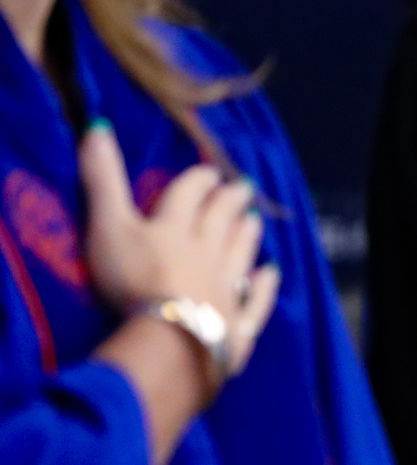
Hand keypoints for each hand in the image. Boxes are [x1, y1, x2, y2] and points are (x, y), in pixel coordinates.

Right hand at [80, 128, 280, 445]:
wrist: (172, 337)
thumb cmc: (135, 279)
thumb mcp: (108, 225)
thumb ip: (102, 181)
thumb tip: (98, 127)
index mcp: (175, 227)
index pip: (189, 195)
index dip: (198, 181)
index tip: (208, 172)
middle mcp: (208, 251)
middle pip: (222, 221)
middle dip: (231, 201)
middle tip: (243, 188)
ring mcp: (227, 287)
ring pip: (242, 253)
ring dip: (248, 234)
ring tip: (255, 220)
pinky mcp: (237, 323)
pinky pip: (255, 300)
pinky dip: (264, 286)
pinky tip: (271, 275)